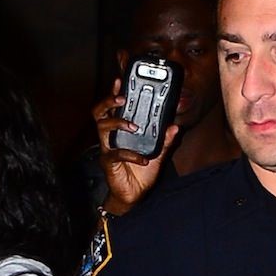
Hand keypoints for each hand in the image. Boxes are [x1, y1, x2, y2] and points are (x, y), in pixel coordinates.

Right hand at [93, 79, 179, 216]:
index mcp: (121, 131)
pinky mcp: (108, 163)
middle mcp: (111, 136)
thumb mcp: (158, 154)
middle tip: (122, 97)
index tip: (120, 80)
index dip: (114, 93)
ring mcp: (107, 148)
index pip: (114, 107)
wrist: (133, 195)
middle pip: (99, 113)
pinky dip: (131, 155)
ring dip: (118, 122)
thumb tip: (176, 126)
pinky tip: (143, 158)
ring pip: (103, 127)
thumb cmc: (141, 173)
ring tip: (133, 125)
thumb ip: (165, 140)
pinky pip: (116, 154)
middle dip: (108, 102)